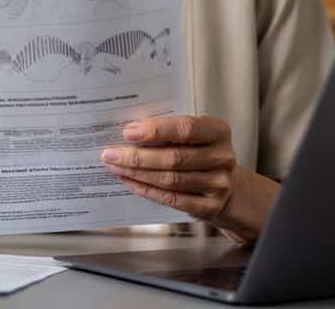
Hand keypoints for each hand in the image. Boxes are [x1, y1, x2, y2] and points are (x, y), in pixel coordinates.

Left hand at [101, 115, 239, 221]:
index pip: (186, 129)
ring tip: (114, 166)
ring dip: (137, 173)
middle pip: (174, 158)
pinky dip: (147, 190)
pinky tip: (129, 181)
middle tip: (110, 153)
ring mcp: (219, 184)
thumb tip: (129, 131)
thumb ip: (167, 130)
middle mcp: (223, 158)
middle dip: (137, 156)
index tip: (128, 132)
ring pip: (170, 180)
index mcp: (218, 131)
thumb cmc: (198, 150)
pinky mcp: (210, 207)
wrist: (224, 183)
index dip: (156, 130)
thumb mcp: (192, 134)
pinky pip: (172, 199)